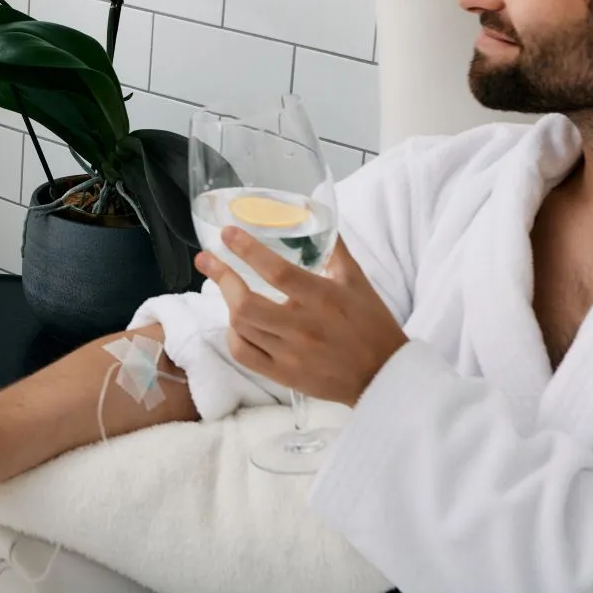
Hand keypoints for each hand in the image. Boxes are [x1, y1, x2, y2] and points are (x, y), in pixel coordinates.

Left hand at [194, 229, 407, 406]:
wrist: (385, 375)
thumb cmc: (372, 324)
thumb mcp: (357, 280)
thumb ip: (334, 248)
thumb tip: (318, 216)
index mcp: (323, 298)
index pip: (276, 271)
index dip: (247, 250)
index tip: (227, 234)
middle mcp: (304, 327)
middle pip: (246, 303)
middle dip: (221, 277)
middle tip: (207, 260)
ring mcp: (291, 354)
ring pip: (242, 327)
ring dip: (227, 302)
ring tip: (224, 285)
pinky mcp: (285, 375)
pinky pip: (244, 354)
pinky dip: (233, 336)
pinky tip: (236, 323)